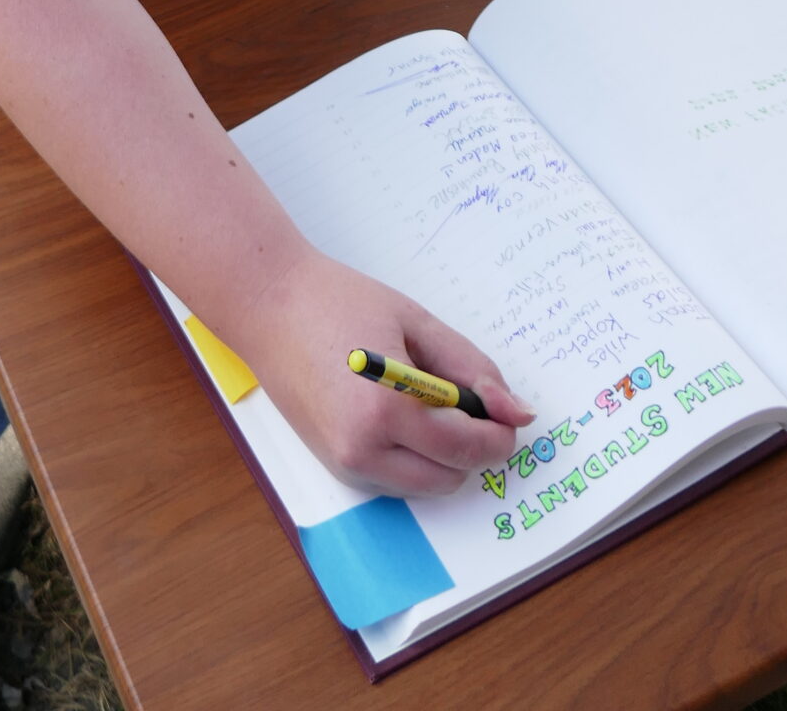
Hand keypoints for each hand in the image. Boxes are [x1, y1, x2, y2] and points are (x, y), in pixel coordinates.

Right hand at [246, 245, 531, 496]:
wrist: (268, 306)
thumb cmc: (340, 301)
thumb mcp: (417, 322)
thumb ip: (473, 368)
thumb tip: (518, 412)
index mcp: (388, 412)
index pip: (469, 447)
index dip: (500, 433)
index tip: (507, 410)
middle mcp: (365, 451)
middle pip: (452, 476)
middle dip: (472, 446)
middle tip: (467, 398)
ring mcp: (347, 465)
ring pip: (426, 485)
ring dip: (443, 456)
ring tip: (426, 400)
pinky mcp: (337, 468)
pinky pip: (397, 479)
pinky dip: (412, 457)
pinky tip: (396, 411)